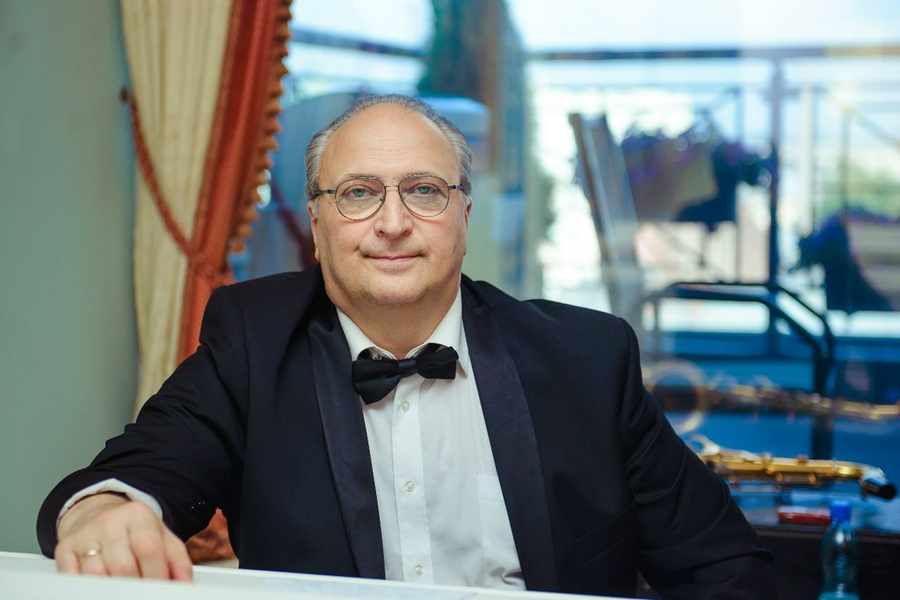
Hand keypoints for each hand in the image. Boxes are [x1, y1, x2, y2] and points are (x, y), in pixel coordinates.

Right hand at [54, 492, 192, 580]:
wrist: (97, 513)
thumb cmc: (133, 531)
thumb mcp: (160, 535)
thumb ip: (177, 559)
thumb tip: (184, 584)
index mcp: (138, 515)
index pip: (149, 549)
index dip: (156, 576)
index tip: (160, 590)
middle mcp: (109, 521)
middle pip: (123, 566)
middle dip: (136, 588)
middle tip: (142, 594)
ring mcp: (84, 534)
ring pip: (97, 575)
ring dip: (112, 590)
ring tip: (122, 591)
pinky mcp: (64, 549)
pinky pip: (73, 578)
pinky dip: (87, 589)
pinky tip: (100, 590)